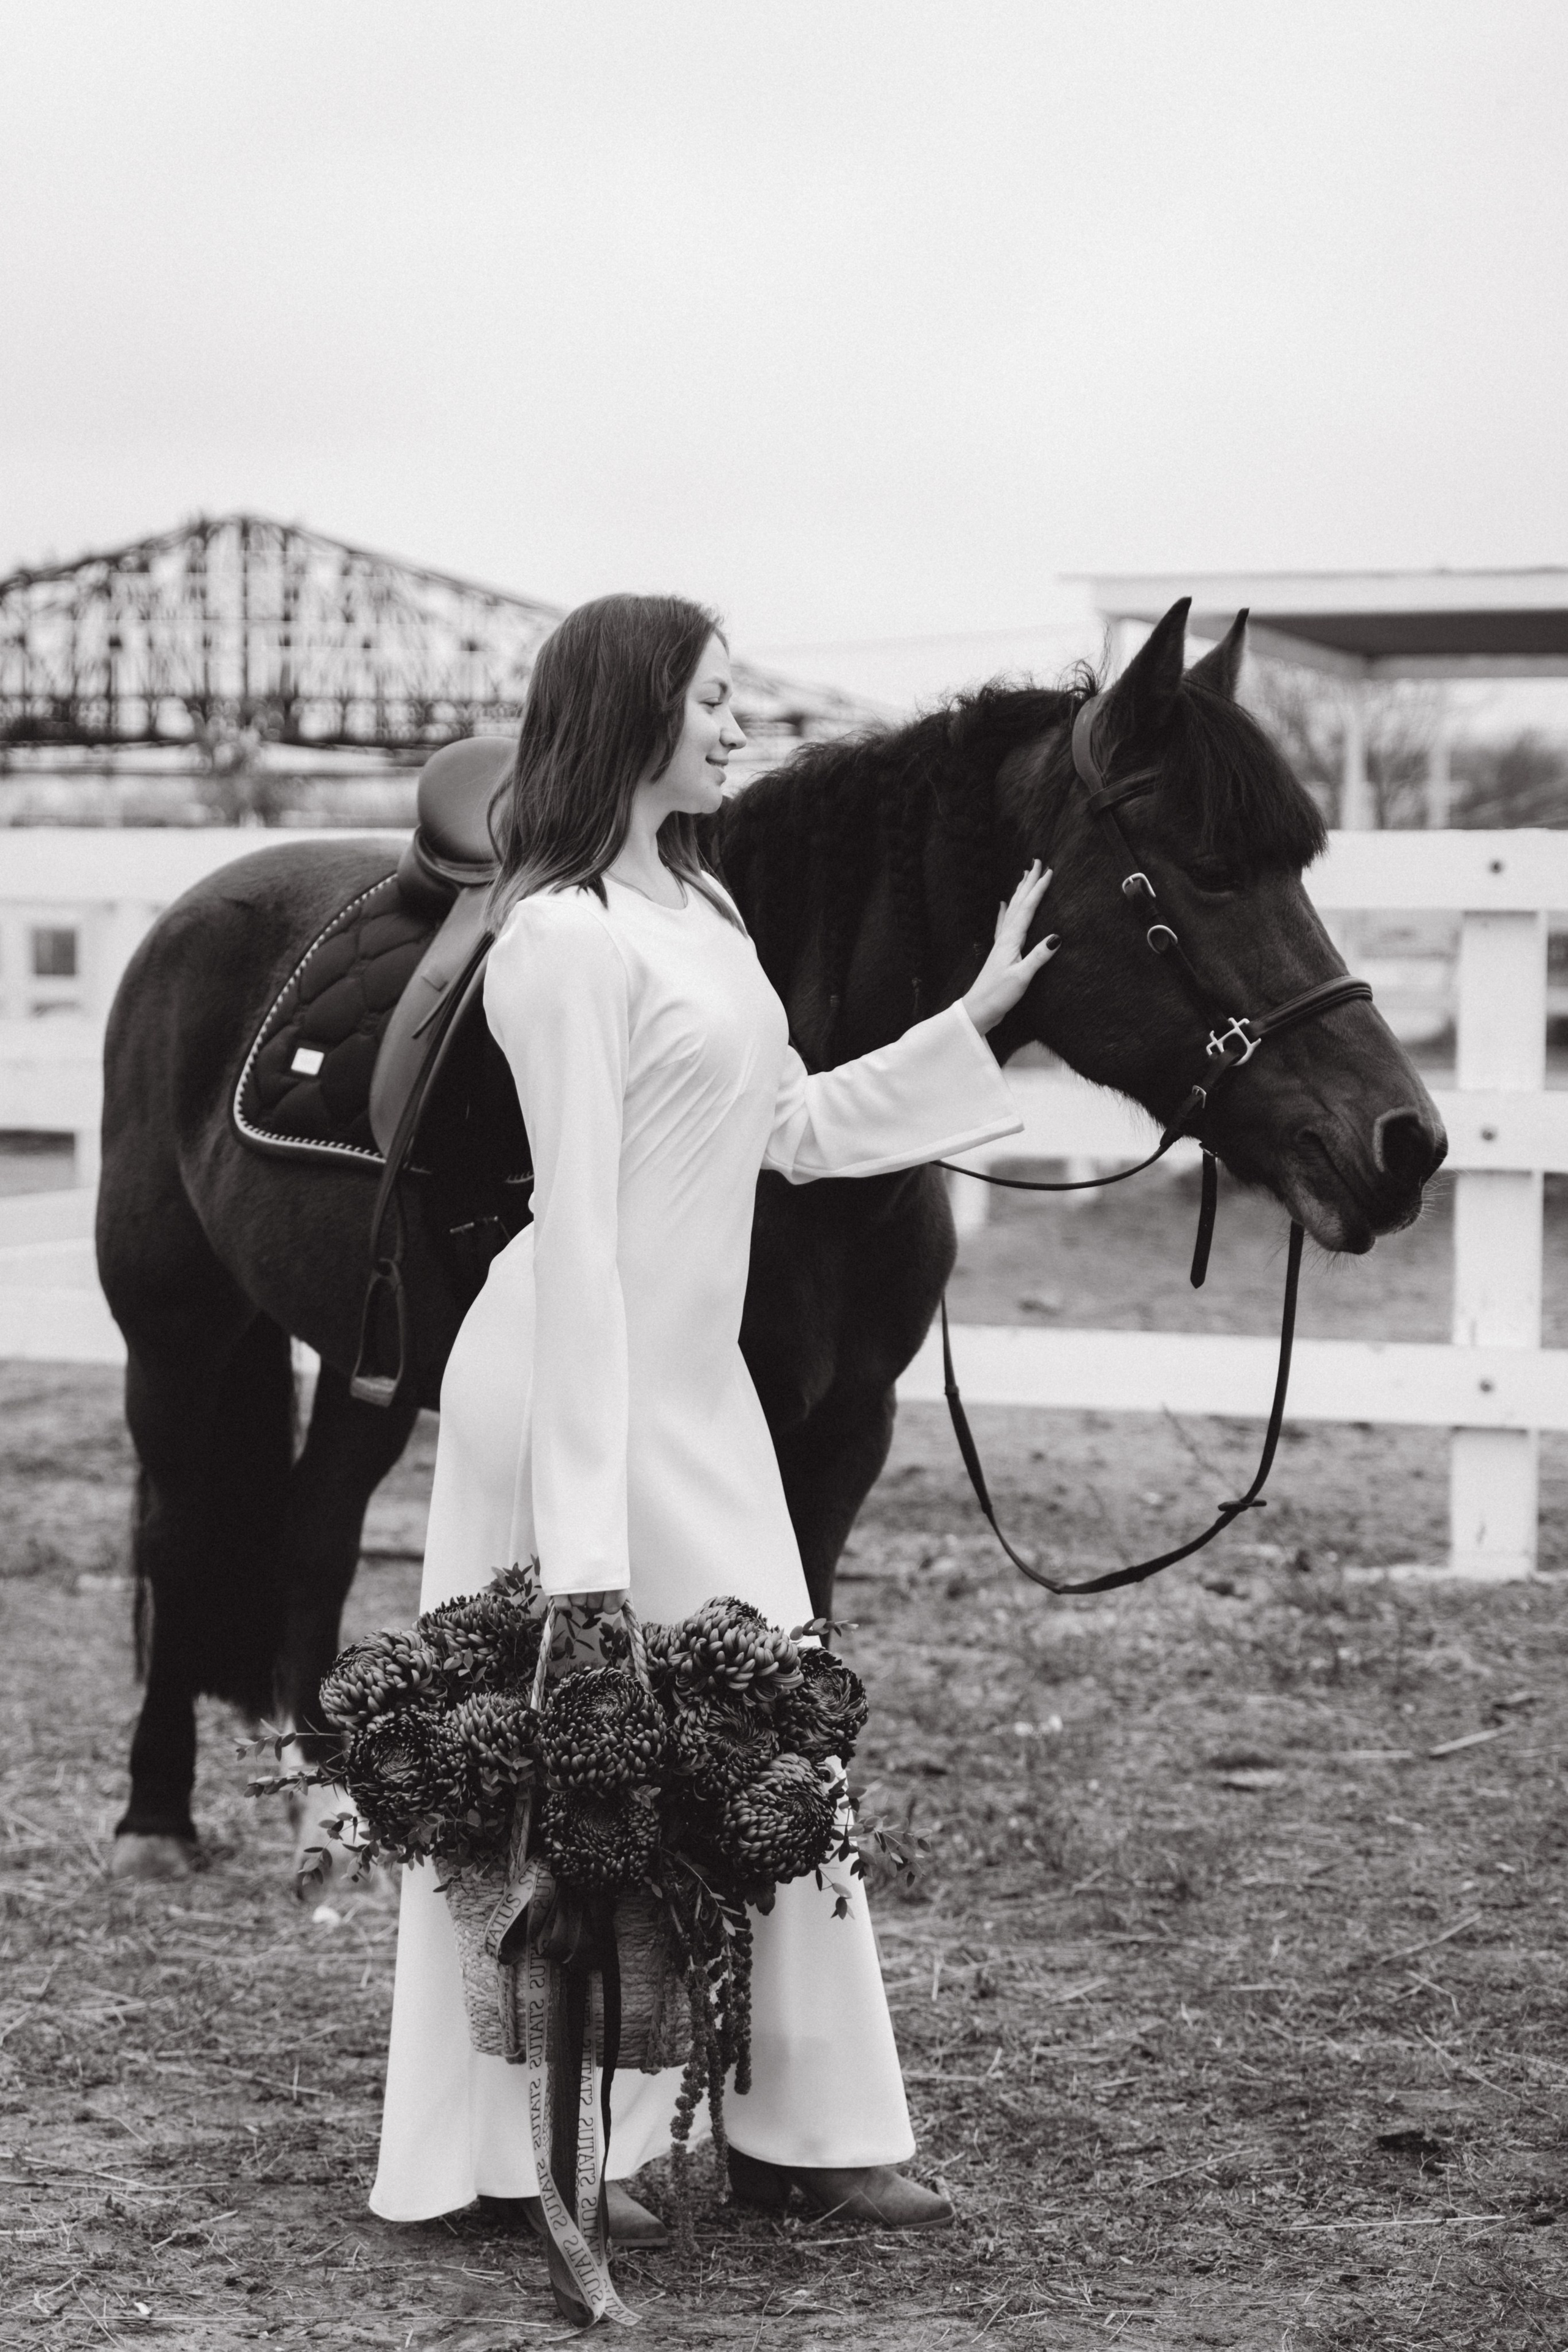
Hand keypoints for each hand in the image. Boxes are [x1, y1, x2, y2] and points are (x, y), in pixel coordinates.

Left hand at [961, 863, 1057, 1035]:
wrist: (978, 1010)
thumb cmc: (998, 995)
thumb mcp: (1022, 977)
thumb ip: (1038, 957)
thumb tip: (1056, 937)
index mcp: (1012, 940)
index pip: (1027, 909)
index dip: (1038, 890)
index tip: (1048, 871)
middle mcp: (1005, 937)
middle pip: (1018, 903)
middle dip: (1028, 882)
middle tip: (1036, 862)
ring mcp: (1001, 944)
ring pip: (1012, 910)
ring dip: (1019, 892)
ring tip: (1023, 876)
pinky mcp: (1000, 952)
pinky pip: (1004, 924)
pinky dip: (1005, 912)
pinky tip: (1003, 905)